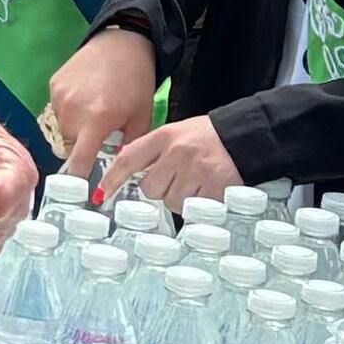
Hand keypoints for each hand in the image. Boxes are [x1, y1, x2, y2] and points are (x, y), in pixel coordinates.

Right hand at [42, 27, 155, 182]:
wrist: (123, 42)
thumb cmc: (137, 82)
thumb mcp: (141, 118)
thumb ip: (128, 148)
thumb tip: (118, 171)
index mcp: (96, 121)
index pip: (78, 161)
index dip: (77, 180)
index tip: (77, 194)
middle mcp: (72, 111)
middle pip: (70, 145)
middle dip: (83, 146)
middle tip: (101, 132)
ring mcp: (60, 96)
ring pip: (62, 128)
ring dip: (75, 128)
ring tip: (94, 110)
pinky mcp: (53, 84)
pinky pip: (57, 109)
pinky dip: (69, 110)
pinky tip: (86, 96)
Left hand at [105, 110, 243, 207]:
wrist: (243, 137)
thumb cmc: (207, 138)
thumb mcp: (176, 134)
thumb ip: (153, 151)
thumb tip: (127, 172)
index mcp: (165, 136)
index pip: (129, 158)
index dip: (112, 178)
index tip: (101, 194)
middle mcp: (178, 153)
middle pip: (150, 188)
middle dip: (160, 189)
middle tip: (176, 179)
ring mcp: (196, 171)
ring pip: (171, 202)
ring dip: (180, 198)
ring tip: (194, 182)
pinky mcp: (214, 188)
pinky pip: (193, 209)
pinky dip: (197, 205)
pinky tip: (206, 189)